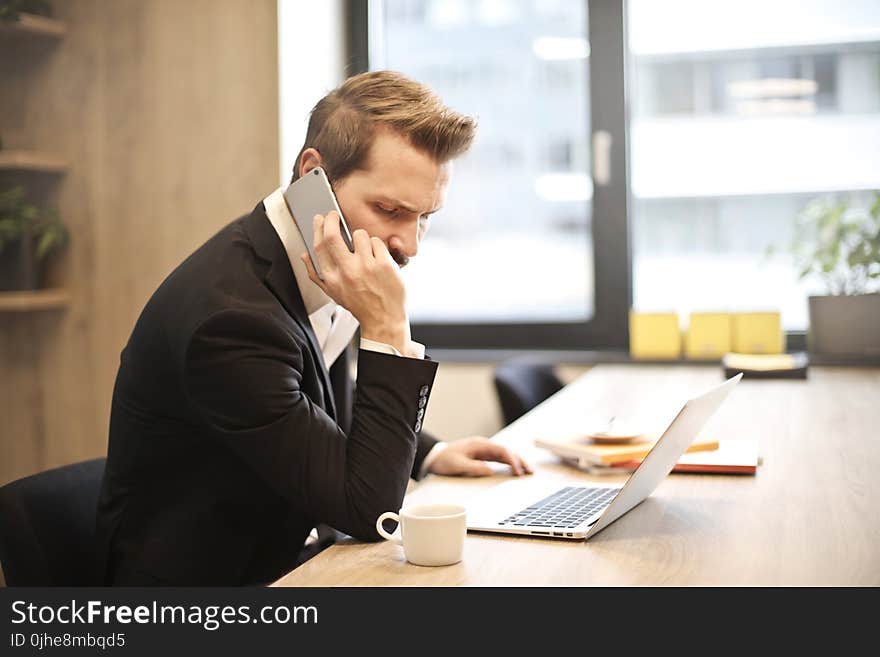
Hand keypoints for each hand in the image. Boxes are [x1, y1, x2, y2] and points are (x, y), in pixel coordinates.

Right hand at [302, 212, 409, 352]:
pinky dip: (377, 246)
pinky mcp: (384, 264)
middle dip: (332, 219)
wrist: (383, 319)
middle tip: (335, 215)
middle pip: (333, 235)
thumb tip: (304, 255)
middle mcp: (347, 271)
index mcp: (332, 278)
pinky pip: (377, 242)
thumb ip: (315, 274)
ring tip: (365, 250)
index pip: (319, 246)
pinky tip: (378, 258)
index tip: (320, 219)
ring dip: (361, 237)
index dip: (318, 228)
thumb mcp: (332, 292)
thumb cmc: (359, 305)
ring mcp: (366, 267)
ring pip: (359, 234)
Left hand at [427, 437, 533, 476]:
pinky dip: (509, 464)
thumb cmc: (444, 460)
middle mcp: (484, 446)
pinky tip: (515, 470)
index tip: (518, 471)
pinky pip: (499, 459)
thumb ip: (474, 468)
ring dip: (516, 462)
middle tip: (530, 471)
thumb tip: (491, 471)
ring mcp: (483, 451)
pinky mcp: (482, 457)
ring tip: (527, 472)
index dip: (512, 461)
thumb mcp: (457, 465)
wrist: (434, 457)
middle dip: (520, 460)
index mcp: (479, 445)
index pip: (502, 451)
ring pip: (505, 455)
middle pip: (507, 451)